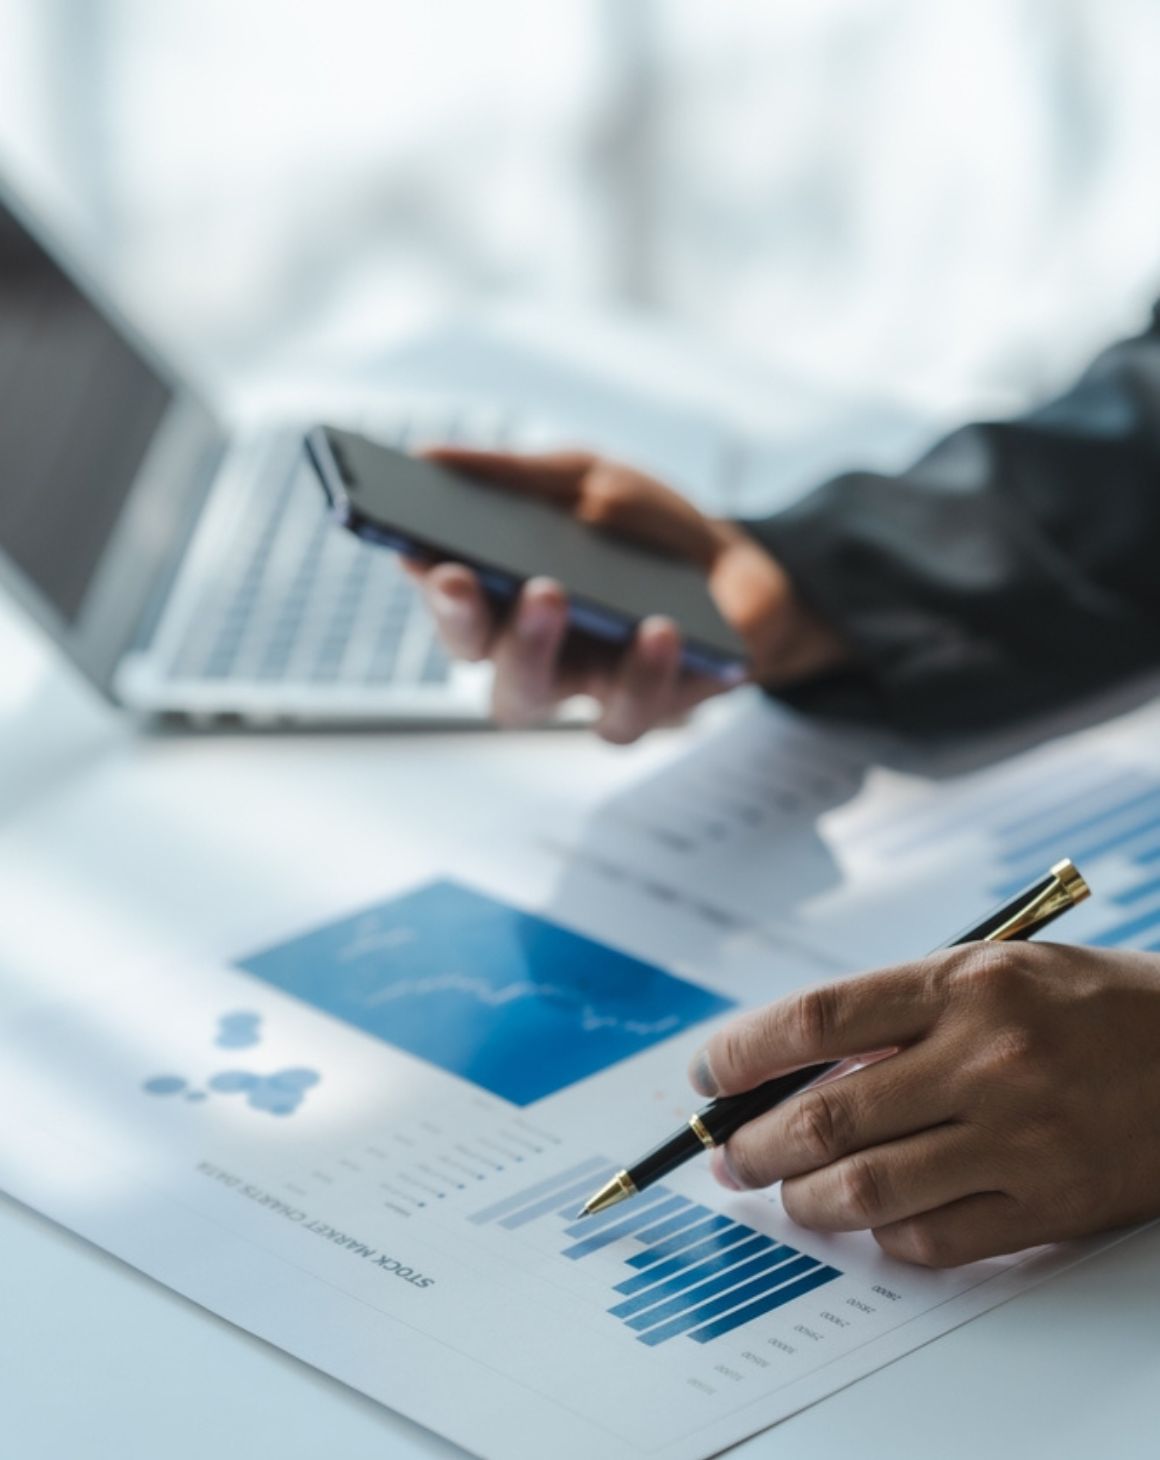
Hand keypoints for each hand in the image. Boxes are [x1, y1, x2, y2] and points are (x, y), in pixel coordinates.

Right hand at [404, 448, 844, 741]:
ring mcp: (578, 687)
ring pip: (525, 697)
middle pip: (472, 655)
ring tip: (552, 591)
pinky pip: (620, 717)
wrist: (741, 569)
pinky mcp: (640, 711)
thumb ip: (512, 476)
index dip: (425, 579)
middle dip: (460, 617)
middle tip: (463, 576)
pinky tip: (658, 629)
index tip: (415, 550)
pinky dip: (639, 672)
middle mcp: (527, 650)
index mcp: (502, 595)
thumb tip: (427, 456)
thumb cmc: (646, 530)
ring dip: (530, 646)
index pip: (447, 597)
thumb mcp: (586, 478)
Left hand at [688, 943, 1159, 1266]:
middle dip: (756, 1144)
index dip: (743, 1052)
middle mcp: (987, 1057)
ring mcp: (1020, 1136)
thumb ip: (898, 1015)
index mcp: (964, 984)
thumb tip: (795, 1073)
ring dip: (806, 1200)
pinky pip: (935, 1238)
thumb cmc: (1088, 1006)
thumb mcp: (992, 972)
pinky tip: (873, 1222)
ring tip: (786, 1195)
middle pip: (829, 1115)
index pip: (818, 1019)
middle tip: (729, 1156)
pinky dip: (885, 1236)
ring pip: (869, 1188)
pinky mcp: (1050, 1204)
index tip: (707, 1076)